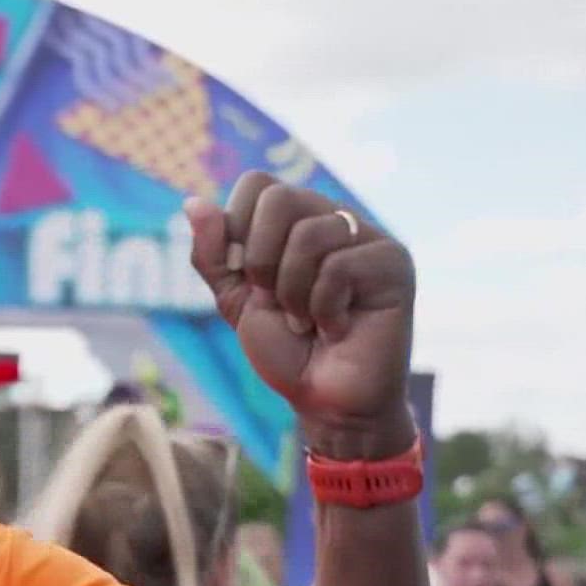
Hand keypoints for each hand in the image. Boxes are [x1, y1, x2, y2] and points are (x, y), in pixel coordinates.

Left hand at [185, 171, 417, 457]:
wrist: (326, 400)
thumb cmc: (287, 350)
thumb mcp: (236, 300)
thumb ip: (214, 255)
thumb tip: (192, 203)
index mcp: (297, 220)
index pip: (258, 184)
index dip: (238, 231)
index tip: (250, 280)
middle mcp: (334, 218)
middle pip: (279, 198)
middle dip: (261, 262)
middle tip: (277, 303)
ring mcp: (368, 236)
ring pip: (309, 234)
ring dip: (293, 292)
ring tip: (307, 321)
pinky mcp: (394, 261)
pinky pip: (340, 265)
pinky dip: (323, 307)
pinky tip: (337, 328)